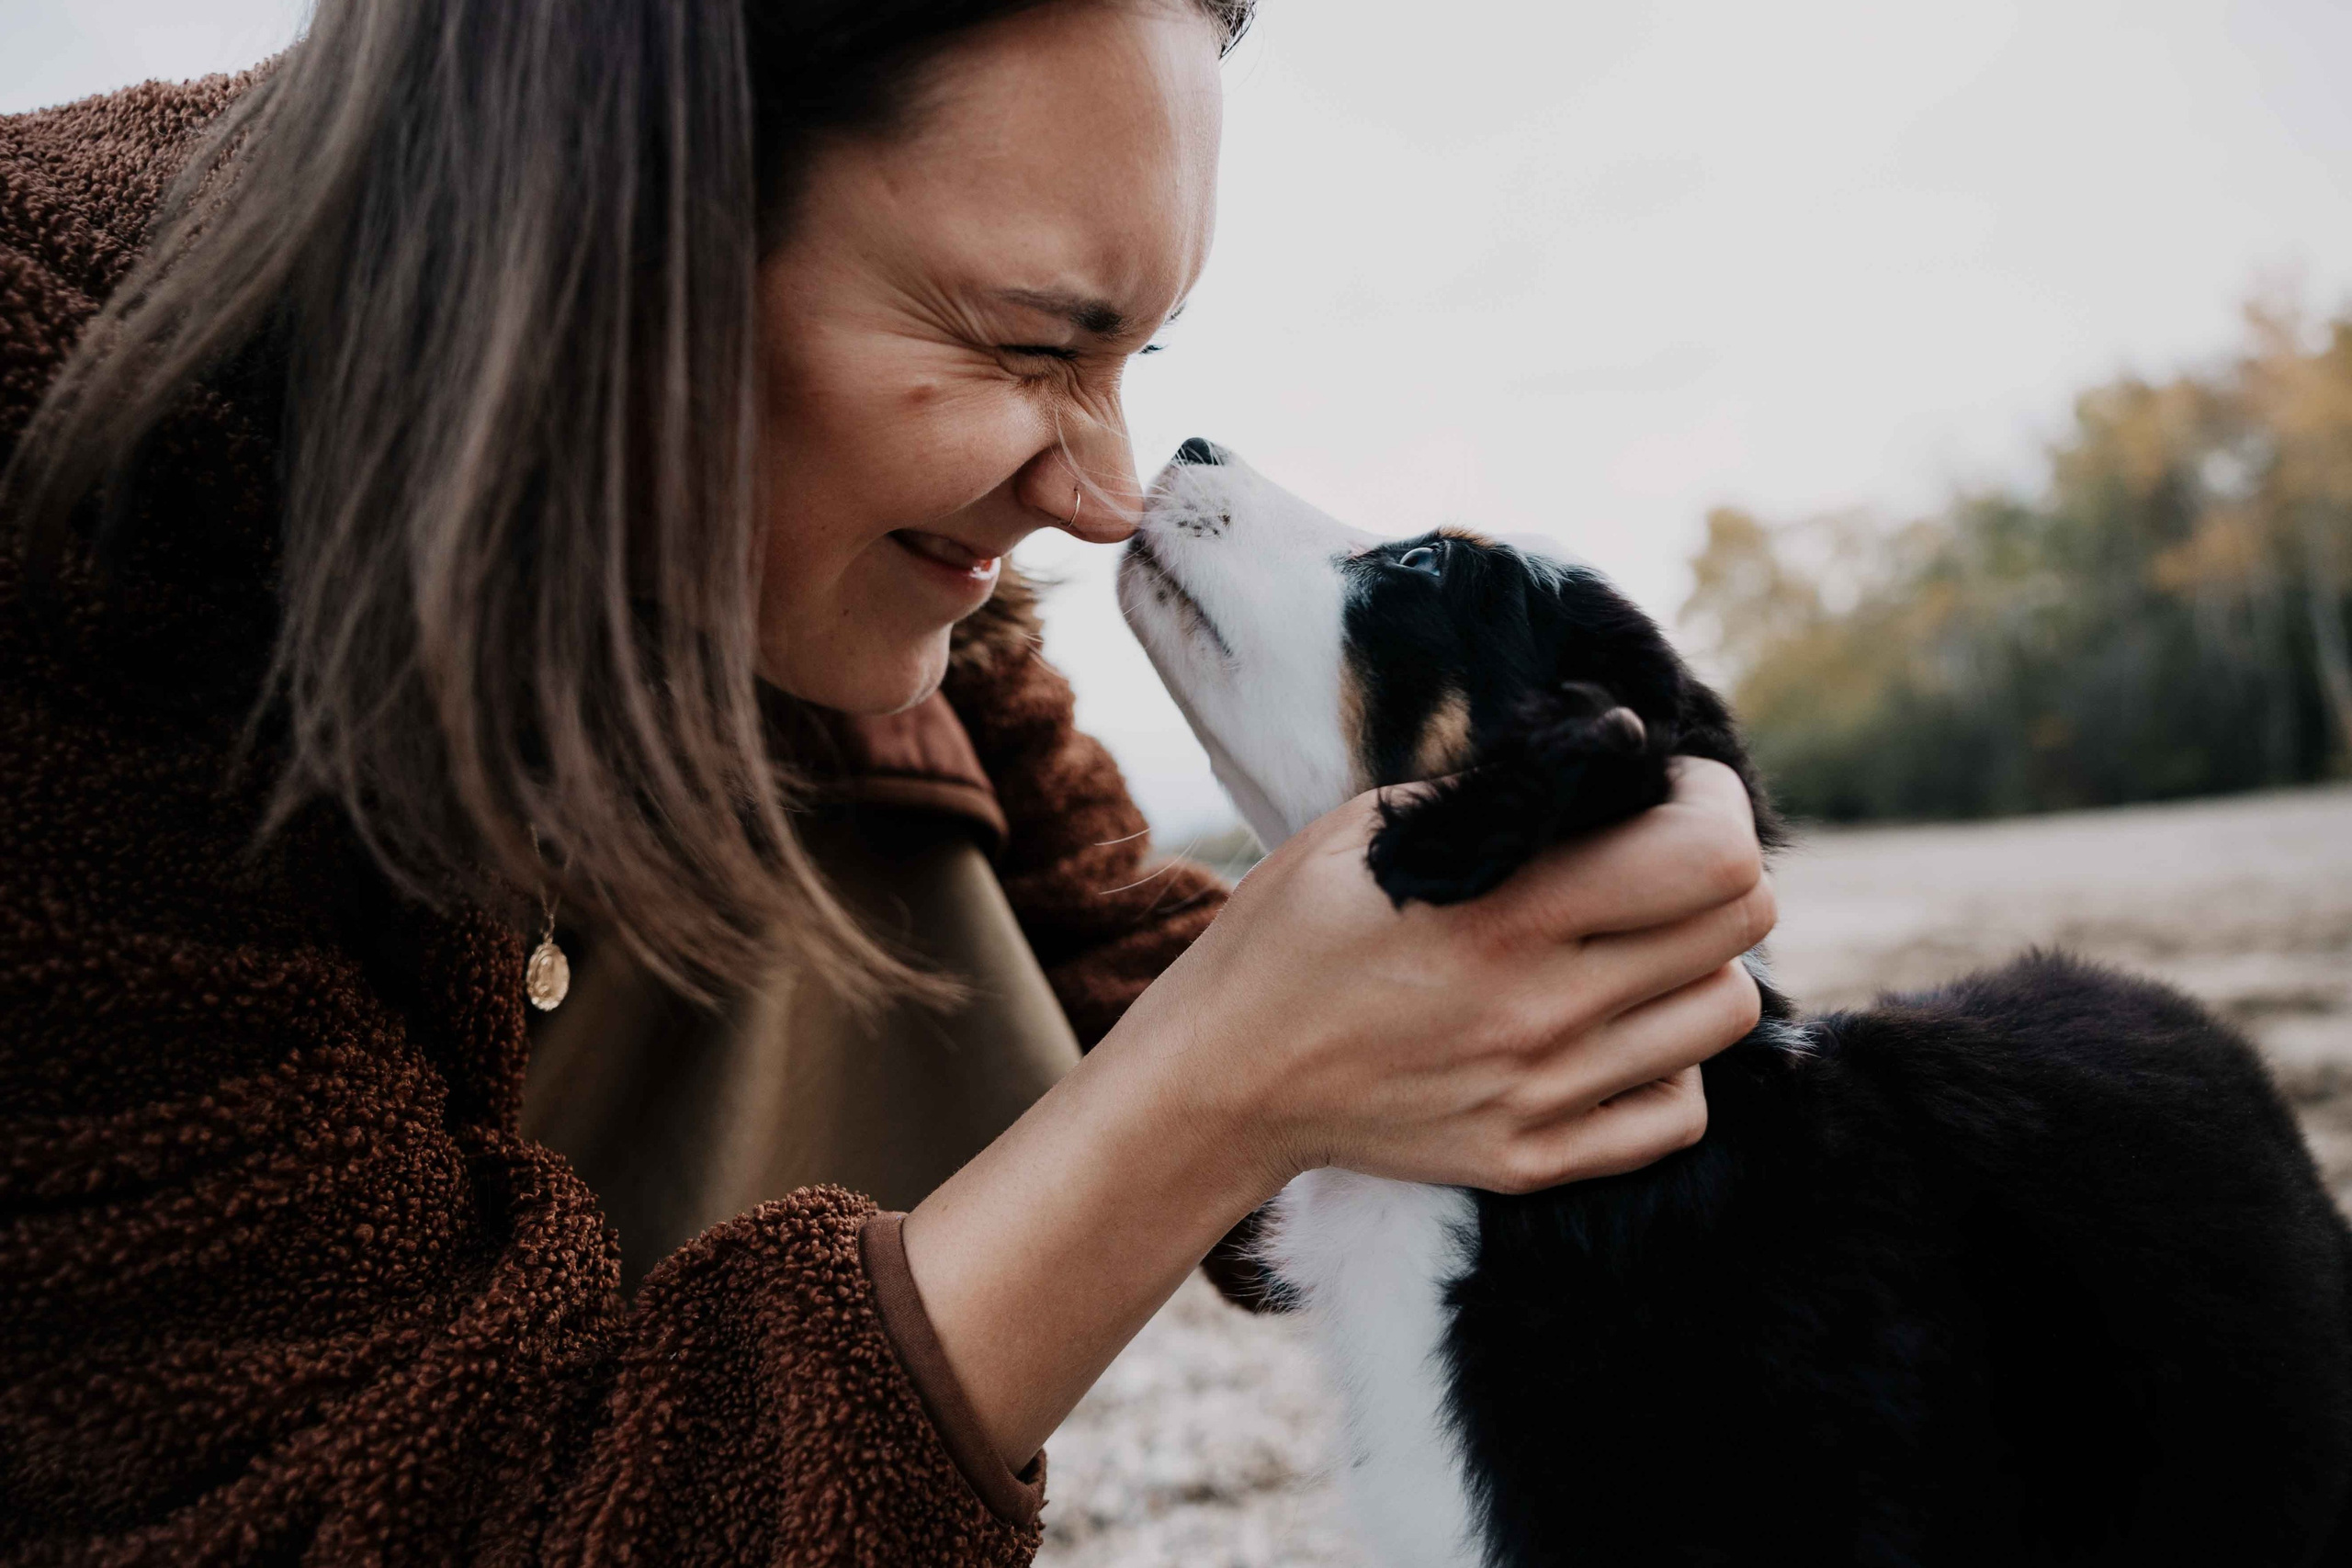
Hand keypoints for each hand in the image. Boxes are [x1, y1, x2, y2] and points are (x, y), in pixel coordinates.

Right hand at [1117, 755, 1772, 1194]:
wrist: (1222, 1080)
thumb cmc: (1288, 934)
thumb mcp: (1371, 828)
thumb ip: (1496, 794)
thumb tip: (1607, 754)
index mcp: (1508, 913)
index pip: (1714, 856)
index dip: (1712, 803)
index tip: (1666, 790)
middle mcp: (1544, 1011)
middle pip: (1742, 928)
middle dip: (1715, 871)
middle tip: (1655, 859)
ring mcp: (1546, 1096)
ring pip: (1726, 1016)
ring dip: (1695, 966)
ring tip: (1629, 945)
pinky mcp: (1535, 1160)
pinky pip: (1679, 1113)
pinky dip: (1665, 1063)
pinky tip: (1607, 1029)